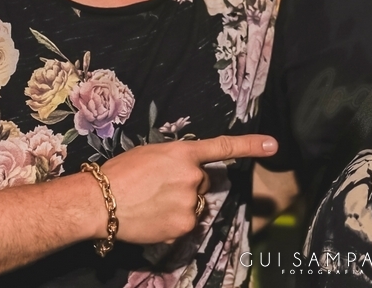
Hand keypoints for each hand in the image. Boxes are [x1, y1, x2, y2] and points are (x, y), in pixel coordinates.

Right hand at [96, 134, 276, 243]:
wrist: (99, 201)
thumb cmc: (118, 173)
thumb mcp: (151, 154)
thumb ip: (175, 160)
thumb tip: (187, 171)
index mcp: (183, 153)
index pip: (223, 147)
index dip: (250, 146)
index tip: (273, 145)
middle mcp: (193, 176)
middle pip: (204, 182)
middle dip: (188, 185)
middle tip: (159, 187)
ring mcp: (190, 202)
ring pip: (196, 204)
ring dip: (182, 204)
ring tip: (153, 203)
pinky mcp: (184, 225)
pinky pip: (187, 223)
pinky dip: (174, 222)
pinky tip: (154, 217)